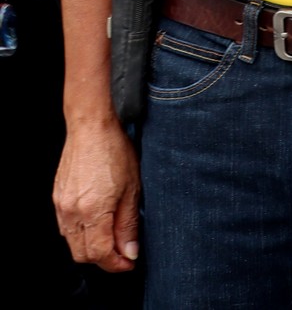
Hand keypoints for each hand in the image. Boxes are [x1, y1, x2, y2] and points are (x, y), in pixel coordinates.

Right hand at [53, 115, 140, 271]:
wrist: (90, 129)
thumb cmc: (115, 153)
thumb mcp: (132, 189)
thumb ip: (128, 224)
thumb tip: (129, 251)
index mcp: (92, 211)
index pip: (100, 253)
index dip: (116, 264)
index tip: (130, 263)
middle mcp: (72, 213)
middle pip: (82, 254)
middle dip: (104, 260)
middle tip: (124, 255)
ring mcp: (61, 207)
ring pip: (72, 244)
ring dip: (92, 249)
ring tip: (113, 241)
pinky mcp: (57, 200)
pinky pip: (66, 229)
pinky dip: (81, 235)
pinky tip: (98, 225)